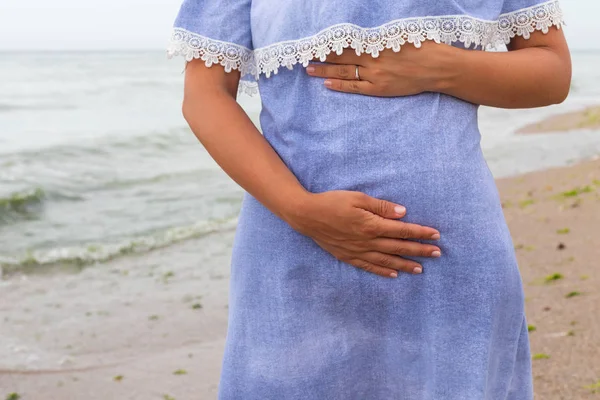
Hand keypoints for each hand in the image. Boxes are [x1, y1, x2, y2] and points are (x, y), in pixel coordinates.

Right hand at [284, 191, 440, 278]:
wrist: (307, 216)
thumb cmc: (332, 202)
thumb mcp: (357, 198)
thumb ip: (381, 206)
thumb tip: (402, 214)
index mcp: (371, 225)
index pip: (402, 230)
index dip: (420, 233)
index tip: (436, 235)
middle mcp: (367, 241)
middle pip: (398, 247)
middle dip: (419, 250)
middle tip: (437, 254)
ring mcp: (357, 251)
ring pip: (387, 260)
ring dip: (405, 264)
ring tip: (421, 269)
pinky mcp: (348, 256)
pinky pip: (369, 266)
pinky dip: (383, 271)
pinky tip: (394, 274)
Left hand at [305, 42, 451, 96]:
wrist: (438, 68)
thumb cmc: (422, 47)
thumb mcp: (400, 34)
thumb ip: (380, 34)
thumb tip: (362, 32)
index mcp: (377, 43)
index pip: (346, 42)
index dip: (329, 42)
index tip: (315, 40)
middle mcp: (372, 59)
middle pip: (340, 57)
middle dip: (321, 56)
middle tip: (304, 55)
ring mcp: (374, 75)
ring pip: (343, 72)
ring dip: (325, 70)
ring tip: (309, 69)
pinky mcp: (379, 89)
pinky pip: (354, 87)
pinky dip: (340, 85)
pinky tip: (327, 83)